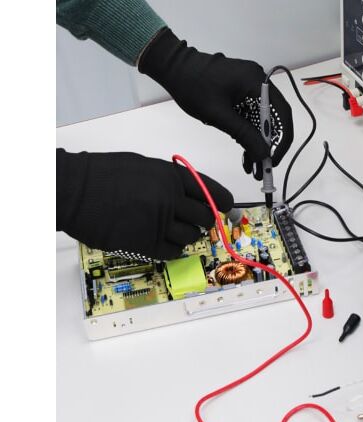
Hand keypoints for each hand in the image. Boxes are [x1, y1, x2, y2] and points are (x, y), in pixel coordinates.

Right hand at [56, 149, 232, 259]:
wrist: (73, 190)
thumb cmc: (104, 174)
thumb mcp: (144, 166)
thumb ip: (169, 180)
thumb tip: (192, 195)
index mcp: (172, 177)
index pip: (212, 192)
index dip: (223, 202)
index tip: (226, 208)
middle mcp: (170, 200)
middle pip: (205, 217)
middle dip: (203, 220)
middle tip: (194, 221)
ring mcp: (159, 223)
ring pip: (190, 237)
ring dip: (186, 236)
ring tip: (170, 230)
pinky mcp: (145, 243)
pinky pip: (173, 252)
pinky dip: (172, 249)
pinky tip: (163, 243)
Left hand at [138, 28, 293, 173]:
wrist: (173, 68)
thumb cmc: (193, 87)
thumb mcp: (219, 115)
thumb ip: (244, 135)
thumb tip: (263, 154)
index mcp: (257, 82)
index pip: (281, 114)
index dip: (281, 139)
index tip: (274, 159)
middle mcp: (259, 82)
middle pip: (273, 118)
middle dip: (268, 144)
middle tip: (262, 167)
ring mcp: (250, 87)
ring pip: (262, 120)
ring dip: (257, 142)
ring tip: (251, 165)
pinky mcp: (241, 92)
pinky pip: (251, 115)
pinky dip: (248, 133)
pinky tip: (245, 151)